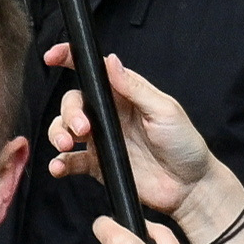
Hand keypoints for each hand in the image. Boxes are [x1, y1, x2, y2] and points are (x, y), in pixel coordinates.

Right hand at [43, 43, 243, 241]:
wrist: (190, 187)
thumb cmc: (185, 145)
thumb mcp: (164, 111)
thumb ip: (135, 88)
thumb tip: (111, 61)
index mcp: (125, 96)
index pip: (94, 73)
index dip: (71, 60)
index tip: (53, 56)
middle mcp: (109, 116)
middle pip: (73, 103)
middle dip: (69, 113)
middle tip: (82, 129)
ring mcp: (100, 140)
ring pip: (63, 129)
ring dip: (57, 134)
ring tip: (67, 145)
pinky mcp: (97, 165)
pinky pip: (69, 161)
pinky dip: (59, 163)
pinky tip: (59, 166)